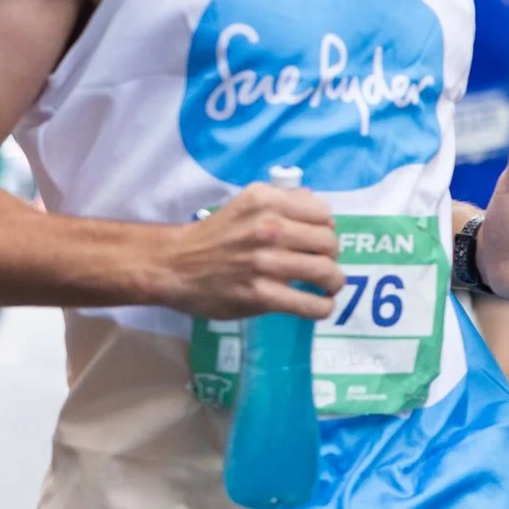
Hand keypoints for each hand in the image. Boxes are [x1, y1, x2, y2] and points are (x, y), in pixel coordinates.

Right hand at [162, 180, 342, 319]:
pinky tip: (319, 306)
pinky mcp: (262, 294)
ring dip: (334, 282)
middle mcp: (269, 227)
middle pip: (329, 242)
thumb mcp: (246, 204)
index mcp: (266, 201)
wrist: (174, 264)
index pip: (322, 212)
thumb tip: (315, 202)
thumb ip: (282, 202)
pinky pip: (310, 304)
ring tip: (328, 286)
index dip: (326, 228)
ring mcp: (266, 262)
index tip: (318, 240)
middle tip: (322, 264)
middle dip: (332, 255)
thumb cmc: (214, 235)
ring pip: (326, 272)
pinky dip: (322, 308)